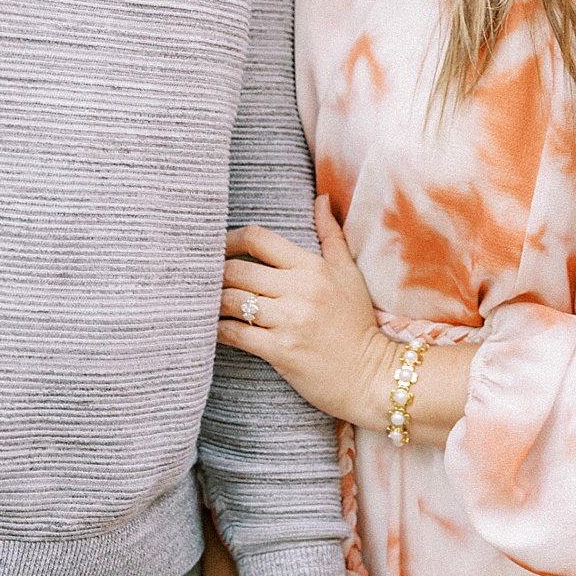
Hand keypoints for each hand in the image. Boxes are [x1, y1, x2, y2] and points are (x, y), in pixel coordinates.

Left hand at [216, 194, 396, 424]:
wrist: (372, 376)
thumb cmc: (357, 323)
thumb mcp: (349, 274)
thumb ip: (331, 235)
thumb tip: (321, 198)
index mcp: (313, 267)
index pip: (257, 239)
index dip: (228, 240)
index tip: (216, 249)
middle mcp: (300, 290)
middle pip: (235, 270)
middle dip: (214, 274)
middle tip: (203, 280)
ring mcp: (290, 321)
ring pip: (231, 301)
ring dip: (212, 302)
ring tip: (206, 303)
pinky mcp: (280, 350)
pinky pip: (234, 333)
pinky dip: (217, 330)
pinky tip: (214, 329)